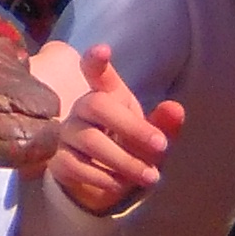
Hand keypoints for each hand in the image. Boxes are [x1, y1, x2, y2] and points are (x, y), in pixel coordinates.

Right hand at [43, 44, 183, 216]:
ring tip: (150, 176)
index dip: (96, 61)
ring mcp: (67, 134)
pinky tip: (120, 184)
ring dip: (125, 161)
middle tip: (161, 147)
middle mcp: (83, 109)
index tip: (103, 50)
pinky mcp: (58, 160)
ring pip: (90, 140)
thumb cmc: (129, 149)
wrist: (104, 185)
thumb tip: (176, 108)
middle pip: (97, 105)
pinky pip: (76, 166)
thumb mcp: (152, 139)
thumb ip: (164, 125)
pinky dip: (104, 178)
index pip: (96, 72)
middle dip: (132, 128)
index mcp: (108, 95)